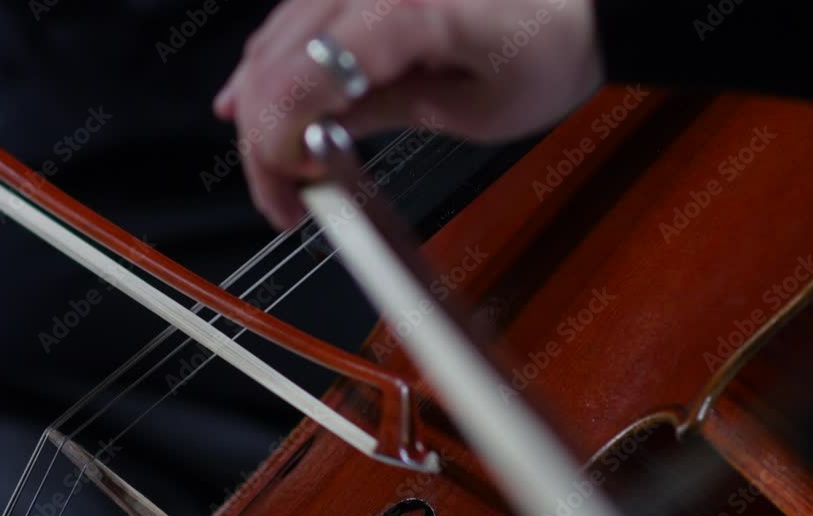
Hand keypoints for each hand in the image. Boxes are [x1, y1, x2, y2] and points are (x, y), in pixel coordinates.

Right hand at [214, 0, 604, 229]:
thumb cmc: (556, 45)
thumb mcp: (477, 110)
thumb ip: (385, 116)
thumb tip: (315, 144)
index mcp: (403, 8)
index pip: (297, 81)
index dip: (274, 148)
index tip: (288, 199)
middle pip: (274, 62)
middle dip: (263, 138)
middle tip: (283, 195)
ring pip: (274, 38)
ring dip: (261, 103)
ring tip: (273, 162)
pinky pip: (296, 18)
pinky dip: (276, 64)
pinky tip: (256, 95)